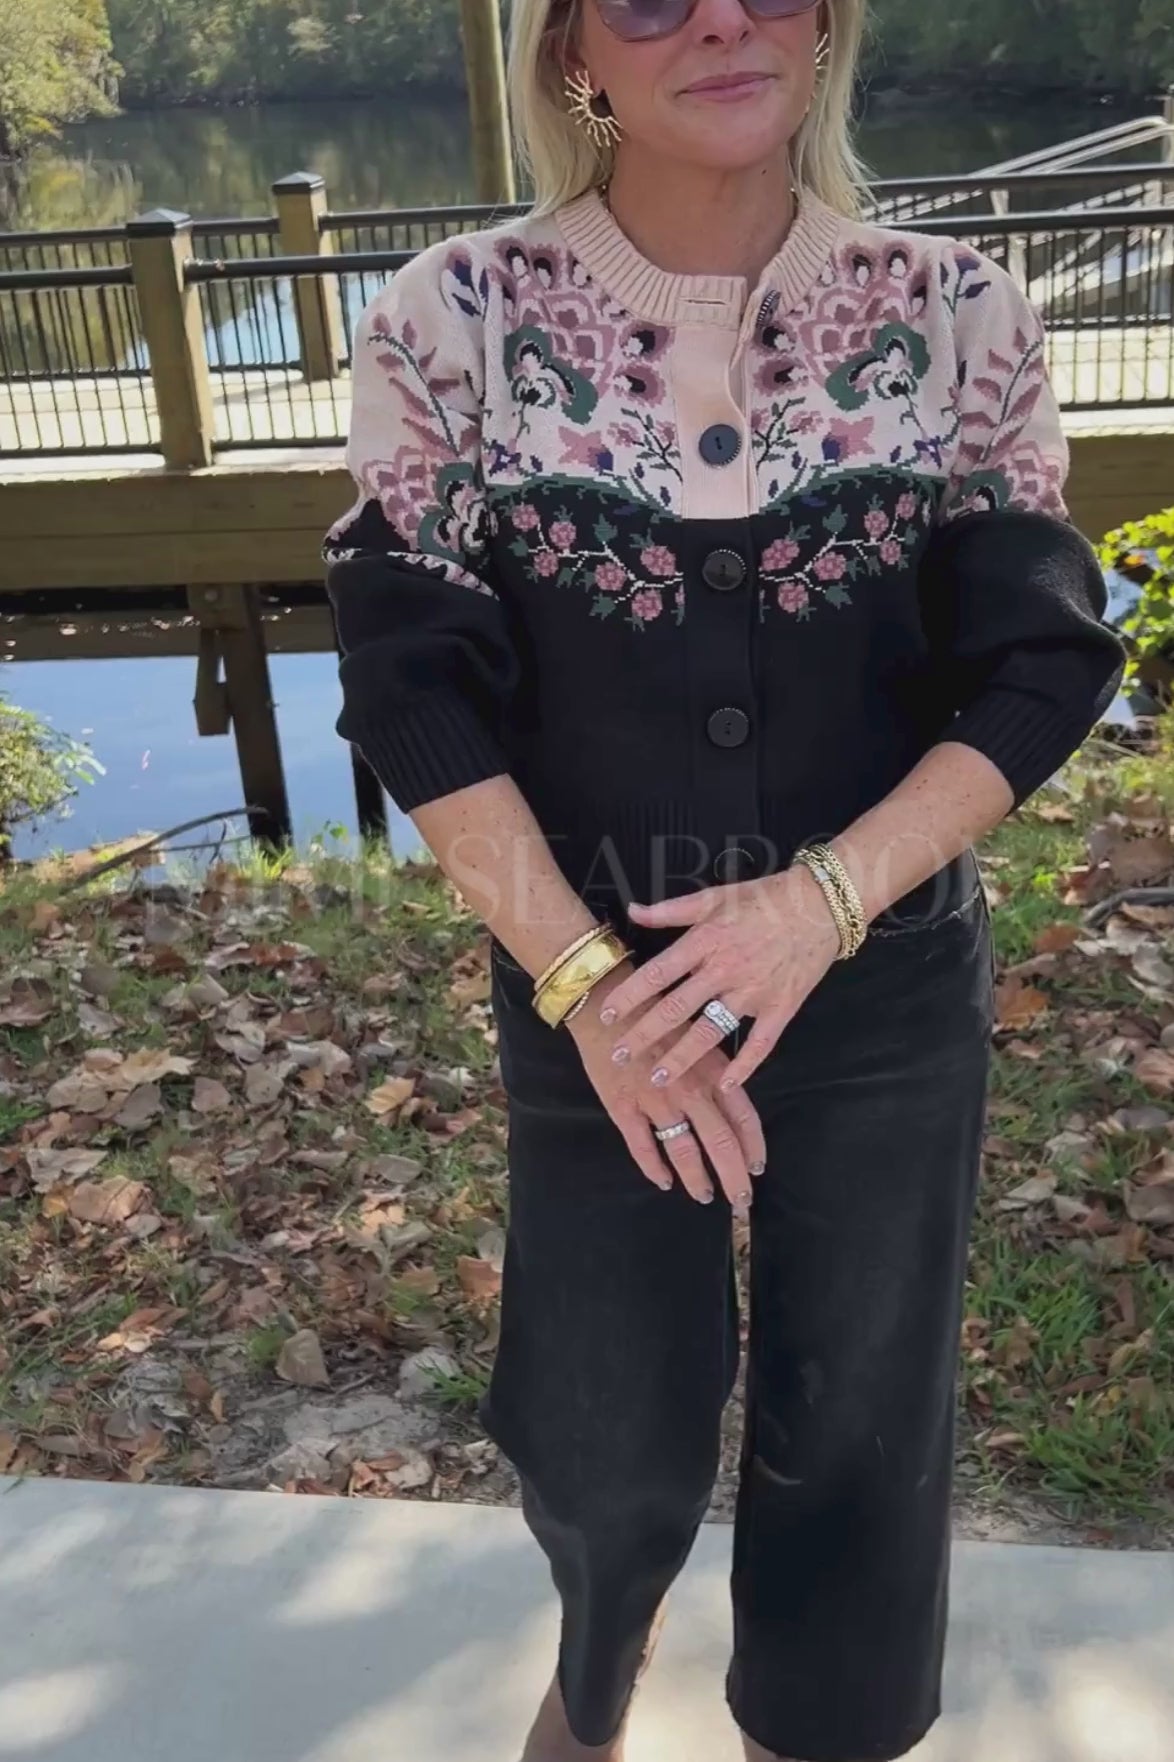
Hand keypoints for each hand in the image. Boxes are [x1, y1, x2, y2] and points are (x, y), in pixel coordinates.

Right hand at [567, 961, 765, 1211]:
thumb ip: (715, 1068)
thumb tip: (731, 1102)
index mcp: (711, 1069)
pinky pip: (642, 1146)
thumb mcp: (696, 1034)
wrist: (605, 1003)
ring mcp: (656, 1100)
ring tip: (705, 1196)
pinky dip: (654, 1168)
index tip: (757, 1169)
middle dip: (734, 1177)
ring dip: (697, 1178)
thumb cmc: (655, 1013)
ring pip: (684, 1150)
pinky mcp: (623, 1106)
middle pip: (721, 1143)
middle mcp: (689, 1088)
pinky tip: (663, 1182)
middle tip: (742, 1201)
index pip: (744, 1117)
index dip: (753, 1147)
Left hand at [598, 866, 842, 1090]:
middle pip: (676, 1008)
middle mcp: (725, 969)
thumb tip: (632, 909)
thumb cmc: (763, 899)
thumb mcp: (714, 897)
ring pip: (711, 1031)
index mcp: (705, 941)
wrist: (821, 905)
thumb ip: (670, 909)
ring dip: (682, 1057)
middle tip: (619, 1056)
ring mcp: (754, 991)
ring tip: (658, 1077)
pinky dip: (744, 1066)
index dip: (630, 996)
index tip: (607, 1015)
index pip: (658, 974)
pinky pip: (761, 1043)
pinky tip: (724, 1085)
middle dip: (644, 1035)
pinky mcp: (781, 1007)